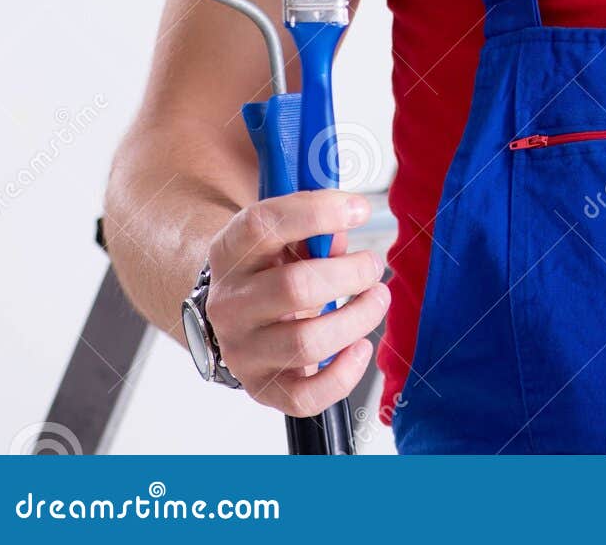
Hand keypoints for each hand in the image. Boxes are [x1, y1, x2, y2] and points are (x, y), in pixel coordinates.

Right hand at [204, 189, 388, 417]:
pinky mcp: (262, 388)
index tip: (360, 209)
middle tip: (373, 266)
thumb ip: (315, 224)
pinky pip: (305, 397)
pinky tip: (361, 347)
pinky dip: (344, 374)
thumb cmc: (272, 267)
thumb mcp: (283, 236)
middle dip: (351, 273)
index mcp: (230, 253)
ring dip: (357, 318)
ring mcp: (242, 351)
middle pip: (295, 287)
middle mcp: (229, 304)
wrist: (238, 316)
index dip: (317, 212)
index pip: (263, 225)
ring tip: (377, 298)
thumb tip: (349, 217)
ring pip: (306, 342)